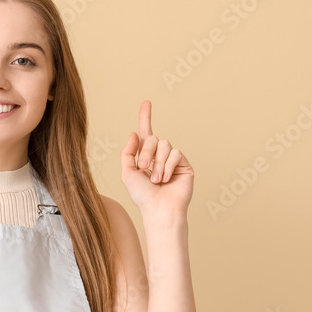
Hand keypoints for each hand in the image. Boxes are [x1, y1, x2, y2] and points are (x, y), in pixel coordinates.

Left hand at [121, 100, 193, 217]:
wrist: (159, 209)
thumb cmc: (142, 196)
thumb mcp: (127, 173)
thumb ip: (128, 152)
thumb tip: (135, 133)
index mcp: (145, 156)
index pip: (146, 133)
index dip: (145, 117)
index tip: (146, 102)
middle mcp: (159, 156)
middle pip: (153, 138)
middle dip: (146, 153)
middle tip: (144, 168)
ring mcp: (172, 160)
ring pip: (164, 145)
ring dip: (157, 163)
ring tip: (156, 180)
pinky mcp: (184, 165)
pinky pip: (175, 153)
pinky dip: (168, 165)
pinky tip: (166, 179)